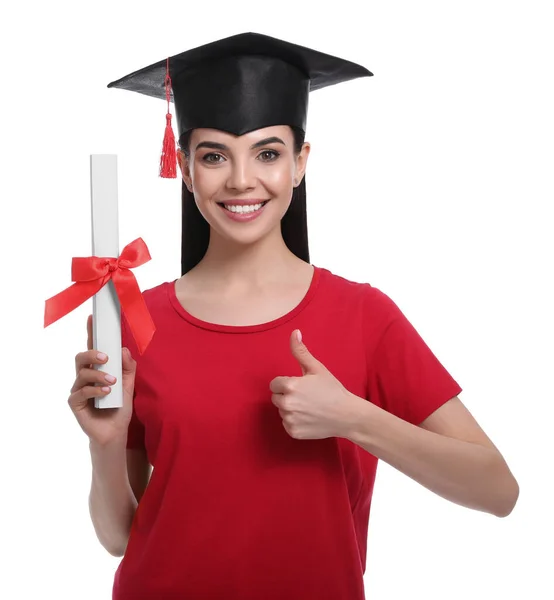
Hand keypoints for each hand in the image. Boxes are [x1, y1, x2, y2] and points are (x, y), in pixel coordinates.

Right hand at [68, 314, 136, 446]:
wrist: (115, 432)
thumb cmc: (119, 406)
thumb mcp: (129, 385)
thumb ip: (129, 367)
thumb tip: (124, 350)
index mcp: (97, 369)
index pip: (92, 347)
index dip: (91, 332)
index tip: (92, 318)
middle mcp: (85, 377)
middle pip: (80, 357)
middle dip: (92, 354)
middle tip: (106, 358)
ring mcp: (78, 389)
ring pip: (82, 373)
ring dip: (98, 375)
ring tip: (112, 381)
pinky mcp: (75, 403)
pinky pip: (81, 391)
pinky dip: (95, 389)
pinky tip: (106, 392)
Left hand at [269, 330, 361, 439]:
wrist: (347, 415)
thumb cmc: (332, 390)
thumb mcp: (317, 368)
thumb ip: (301, 351)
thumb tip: (294, 332)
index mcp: (290, 386)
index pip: (274, 384)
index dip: (286, 383)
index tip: (300, 386)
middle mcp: (286, 404)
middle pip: (276, 398)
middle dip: (287, 396)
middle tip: (306, 396)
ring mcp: (289, 419)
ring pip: (281, 411)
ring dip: (291, 409)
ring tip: (309, 407)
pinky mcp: (293, 432)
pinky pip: (287, 424)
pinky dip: (295, 421)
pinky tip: (309, 418)